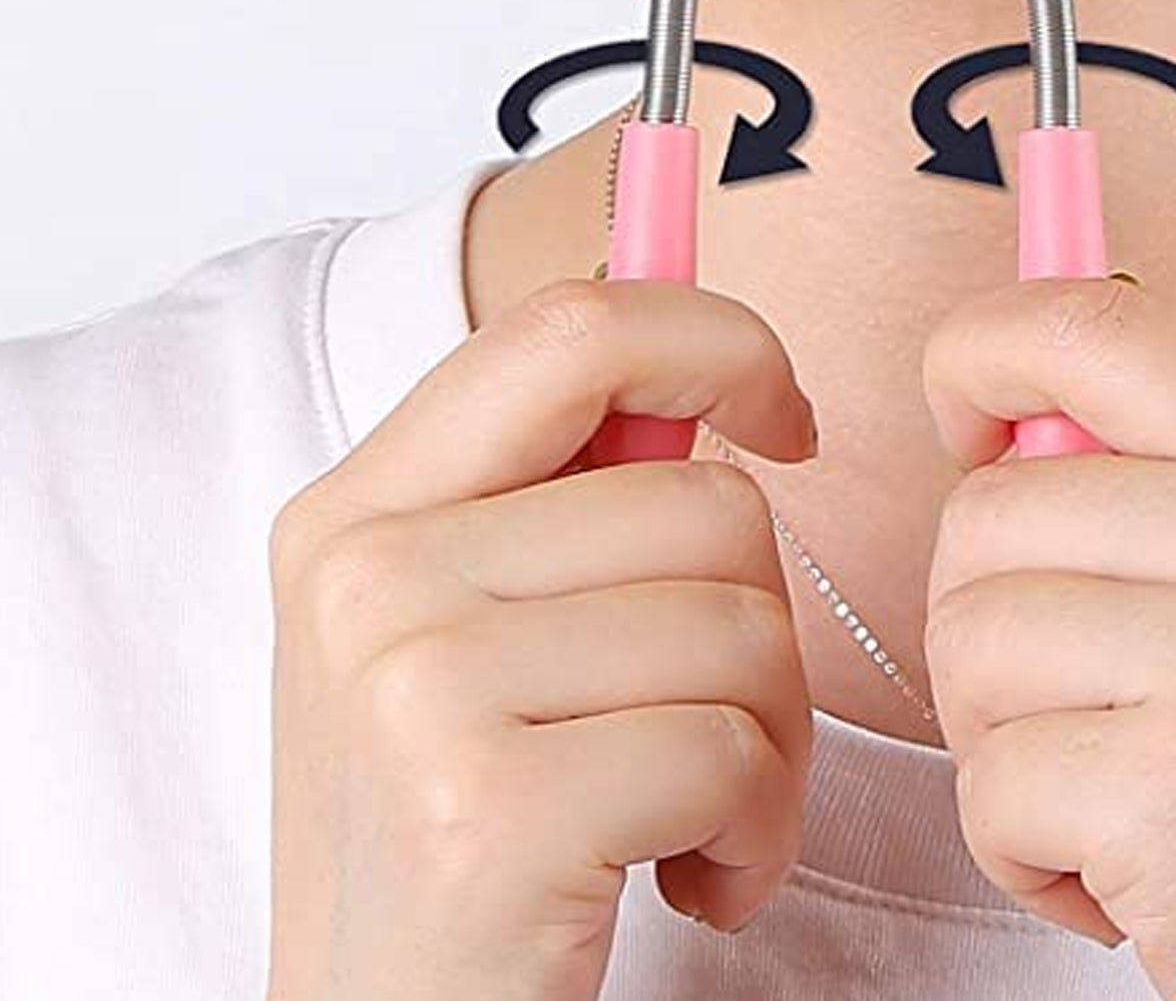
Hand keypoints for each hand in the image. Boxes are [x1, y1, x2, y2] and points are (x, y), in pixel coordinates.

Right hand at [266, 277, 818, 1000]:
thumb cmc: (466, 828)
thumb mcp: (464, 637)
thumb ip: (562, 499)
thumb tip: (717, 379)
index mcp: (360, 505)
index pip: (573, 326)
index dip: (716, 342)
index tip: (785, 419)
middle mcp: (367, 572)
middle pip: (704, 498)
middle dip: (762, 620)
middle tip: (717, 725)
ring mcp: (414, 686)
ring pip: (742, 624)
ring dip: (769, 743)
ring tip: (690, 815)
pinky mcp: (484, 810)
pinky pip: (730, 750)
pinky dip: (755, 829)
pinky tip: (688, 879)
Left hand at [921, 274, 1175, 1000]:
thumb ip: (1173, 468)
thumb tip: (1001, 401)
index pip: (1090, 324)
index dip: (977, 352)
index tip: (964, 432)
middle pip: (989, 509)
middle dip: (983, 620)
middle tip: (1077, 706)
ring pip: (968, 636)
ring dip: (999, 739)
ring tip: (1111, 789)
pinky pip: (987, 779)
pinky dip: (1017, 844)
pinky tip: (1123, 876)